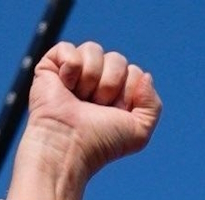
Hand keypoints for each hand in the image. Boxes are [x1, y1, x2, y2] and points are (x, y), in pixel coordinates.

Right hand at [5, 41, 161, 199]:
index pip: (134, 72)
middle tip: (95, 106)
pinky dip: (71, 68)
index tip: (113, 112)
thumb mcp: (139, 131)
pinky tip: (64, 86)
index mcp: (116, 94)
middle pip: (117, 59)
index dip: (128, 92)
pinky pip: (68, 48)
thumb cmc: (100, 142)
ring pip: (94, 49)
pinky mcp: (51, 66)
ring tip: (79, 98)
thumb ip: (153, 105)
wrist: (69, 145)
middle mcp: (96, 81)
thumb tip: (144, 74)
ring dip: (91, 78)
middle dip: (110, 84)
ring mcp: (73, 72)